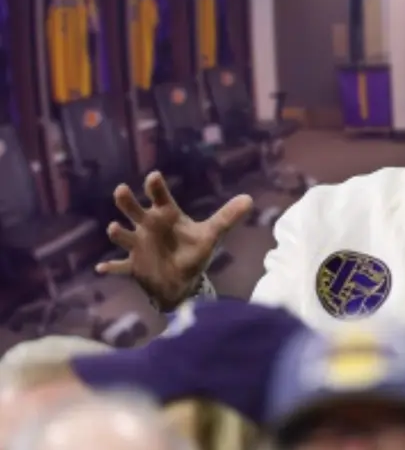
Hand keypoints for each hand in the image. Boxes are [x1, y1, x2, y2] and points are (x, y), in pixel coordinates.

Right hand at [98, 171, 253, 310]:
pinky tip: (102, 268)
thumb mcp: (211, 235)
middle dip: (127, 201)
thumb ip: (227, 217)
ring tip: (115, 228)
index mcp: (166, 216)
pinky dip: (111, 267)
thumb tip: (250, 199)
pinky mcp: (134, 266)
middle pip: (134, 211)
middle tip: (121, 190)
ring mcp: (138, 246)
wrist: (181, 281)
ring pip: (124, 236)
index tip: (153, 176)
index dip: (156, 187)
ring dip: (118, 232)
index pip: (160, 198)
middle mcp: (148, 227)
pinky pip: (120, 266)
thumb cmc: (193, 252)